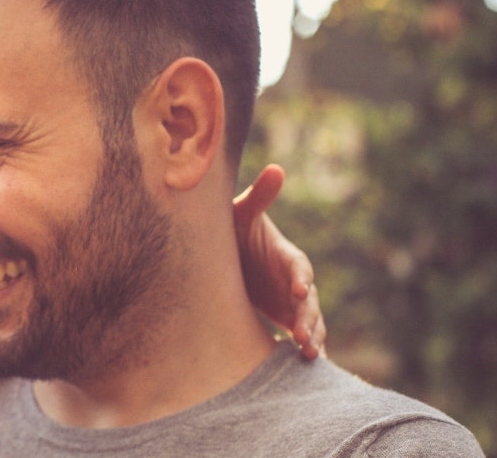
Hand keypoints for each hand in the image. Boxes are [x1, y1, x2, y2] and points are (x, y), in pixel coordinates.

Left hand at [233, 164, 325, 358]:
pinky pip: (298, 334)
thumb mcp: (242, 213)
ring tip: (308, 356)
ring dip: (312, 337)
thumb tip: (276, 169)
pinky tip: (304, 368)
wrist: (225, 252)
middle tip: (303, 336)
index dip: (300, 277)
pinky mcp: (282, 316)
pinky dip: (304, 348)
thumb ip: (259, 196)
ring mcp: (289, 301)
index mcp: (284, 254)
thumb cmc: (234, 228)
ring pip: (309, 321)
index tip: (299, 290)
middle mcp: (292, 280)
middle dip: (308, 318)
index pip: (299, 265)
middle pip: (308, 301)